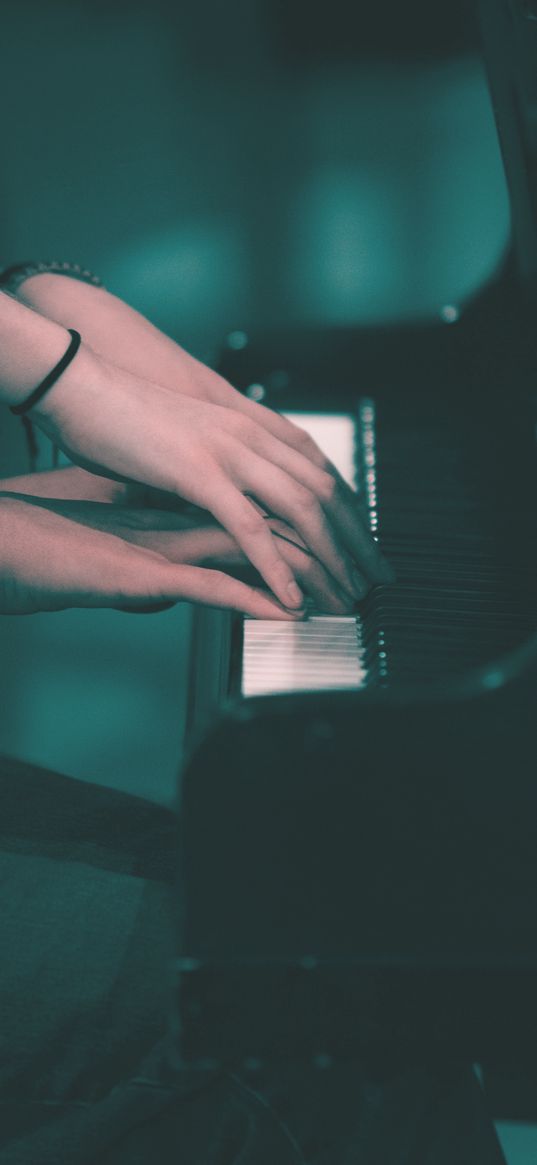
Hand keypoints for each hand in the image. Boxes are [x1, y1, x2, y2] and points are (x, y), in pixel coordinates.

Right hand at [31, 341, 391, 611]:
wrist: (81, 385)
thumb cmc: (124, 414)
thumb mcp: (188, 438)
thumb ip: (219, 464)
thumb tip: (230, 494)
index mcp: (251, 424)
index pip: (320, 470)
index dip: (350, 509)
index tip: (366, 543)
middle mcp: (252, 435)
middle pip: (326, 491)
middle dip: (359, 540)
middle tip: (379, 579)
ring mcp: (229, 452)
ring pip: (302, 509)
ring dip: (332, 558)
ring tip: (350, 596)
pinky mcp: (199, 474)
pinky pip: (249, 528)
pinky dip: (275, 567)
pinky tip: (290, 598)